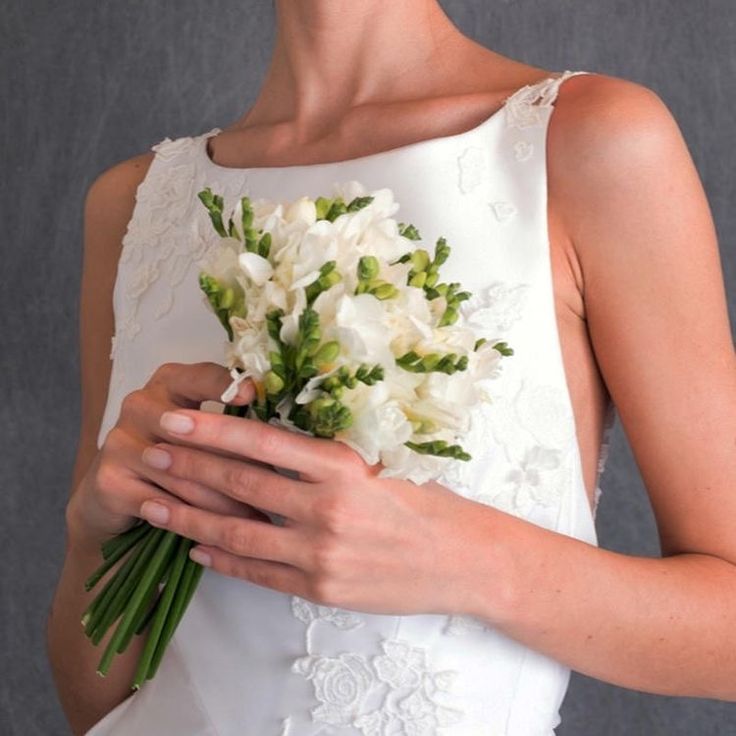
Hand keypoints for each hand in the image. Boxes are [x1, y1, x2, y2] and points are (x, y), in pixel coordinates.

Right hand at [65, 361, 267, 549]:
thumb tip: (292, 438)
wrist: (115, 498)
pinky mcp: (109, 479)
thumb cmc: (179, 460)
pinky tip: (221, 536)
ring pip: (185, 472)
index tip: (255, 396)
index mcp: (171, 381)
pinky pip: (164, 503)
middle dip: (240, 464)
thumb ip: (237, 427)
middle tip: (279, 487)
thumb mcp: (206, 435)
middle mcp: (141, 403)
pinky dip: (196, 522)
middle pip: (196, 432)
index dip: (229, 386)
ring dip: (226, 501)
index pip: (203, 377)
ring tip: (261, 521)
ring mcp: (120, 440)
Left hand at [135, 406, 497, 616]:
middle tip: (149, 452)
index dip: (213, 430)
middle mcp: (326, 508)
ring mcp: (320, 553)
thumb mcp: (381, 461)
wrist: (463, 560)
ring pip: (238, 532)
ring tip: (152, 503)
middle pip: (240, 484)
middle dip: (188, 467)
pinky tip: (196, 546)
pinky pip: (258, 572)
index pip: (263, 442)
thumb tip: (270, 436)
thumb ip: (326, 453)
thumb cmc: (424, 502)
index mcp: (343, 466)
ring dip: (189, 515)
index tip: (176, 418)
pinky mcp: (320, 588)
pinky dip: (222, 558)